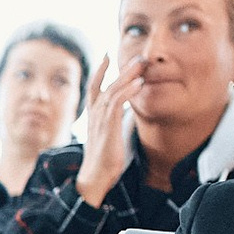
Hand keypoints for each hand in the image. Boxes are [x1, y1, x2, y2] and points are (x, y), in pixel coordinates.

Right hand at [72, 54, 145, 207]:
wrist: (95, 177)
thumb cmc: (103, 161)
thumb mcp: (108, 138)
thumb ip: (113, 124)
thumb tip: (125, 118)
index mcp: (92, 116)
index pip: (94, 87)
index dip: (100, 71)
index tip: (106, 56)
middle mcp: (94, 114)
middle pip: (106, 84)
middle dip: (120, 68)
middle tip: (135, 56)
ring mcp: (100, 119)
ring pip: (113, 90)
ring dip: (127, 75)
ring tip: (141, 63)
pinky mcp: (108, 125)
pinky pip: (118, 103)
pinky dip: (128, 91)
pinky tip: (139, 83)